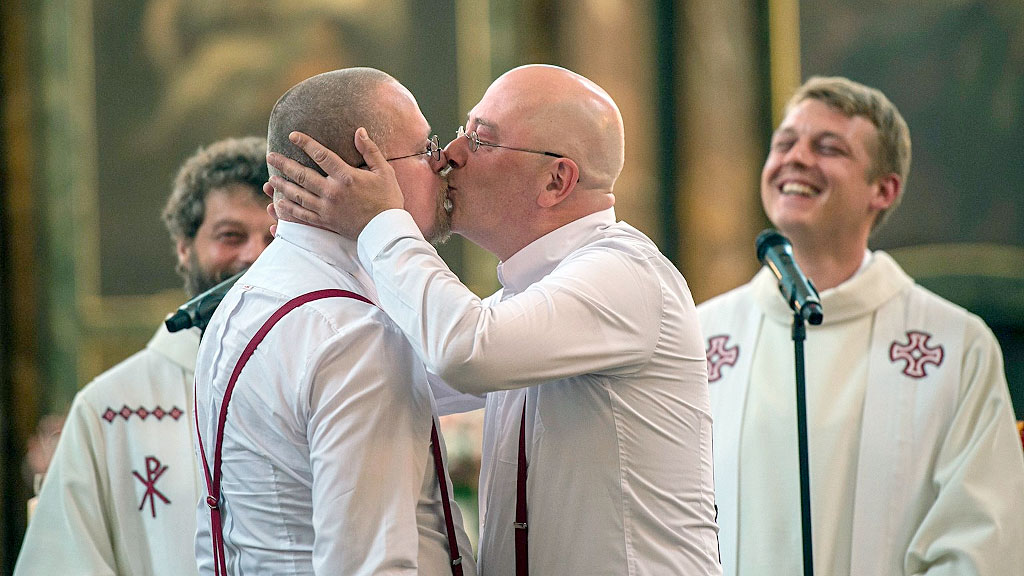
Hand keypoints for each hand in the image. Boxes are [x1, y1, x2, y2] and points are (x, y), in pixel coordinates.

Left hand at [266, 128, 403, 238]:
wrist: (387, 230)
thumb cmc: (388, 199)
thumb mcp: (384, 171)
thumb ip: (370, 150)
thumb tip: (359, 130)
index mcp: (346, 177)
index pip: (321, 155)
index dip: (305, 143)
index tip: (293, 136)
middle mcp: (332, 192)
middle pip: (302, 175)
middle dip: (284, 164)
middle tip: (270, 156)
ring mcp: (327, 208)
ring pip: (298, 195)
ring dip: (282, 186)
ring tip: (270, 179)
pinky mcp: (326, 222)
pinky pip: (303, 215)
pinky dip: (289, 210)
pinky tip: (279, 204)